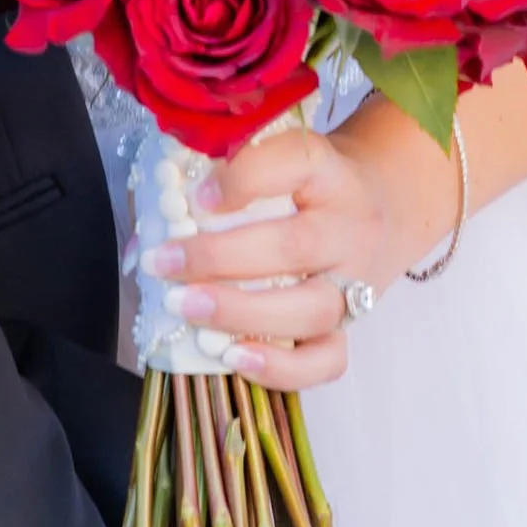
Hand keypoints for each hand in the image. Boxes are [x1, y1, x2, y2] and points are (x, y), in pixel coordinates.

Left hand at [157, 104, 458, 389]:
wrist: (386, 203)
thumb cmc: (309, 183)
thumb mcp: (279, 158)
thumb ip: (219, 183)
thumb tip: (140, 241)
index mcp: (329, 170)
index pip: (296, 161)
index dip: (245, 178)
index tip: (198, 195)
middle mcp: (350, 226)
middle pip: (296, 246)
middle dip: (220, 258)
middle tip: (163, 263)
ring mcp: (356, 281)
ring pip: (311, 309)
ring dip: (241, 314)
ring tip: (186, 308)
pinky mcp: (353, 326)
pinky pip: (328, 359)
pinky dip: (282, 368)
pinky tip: (233, 358)